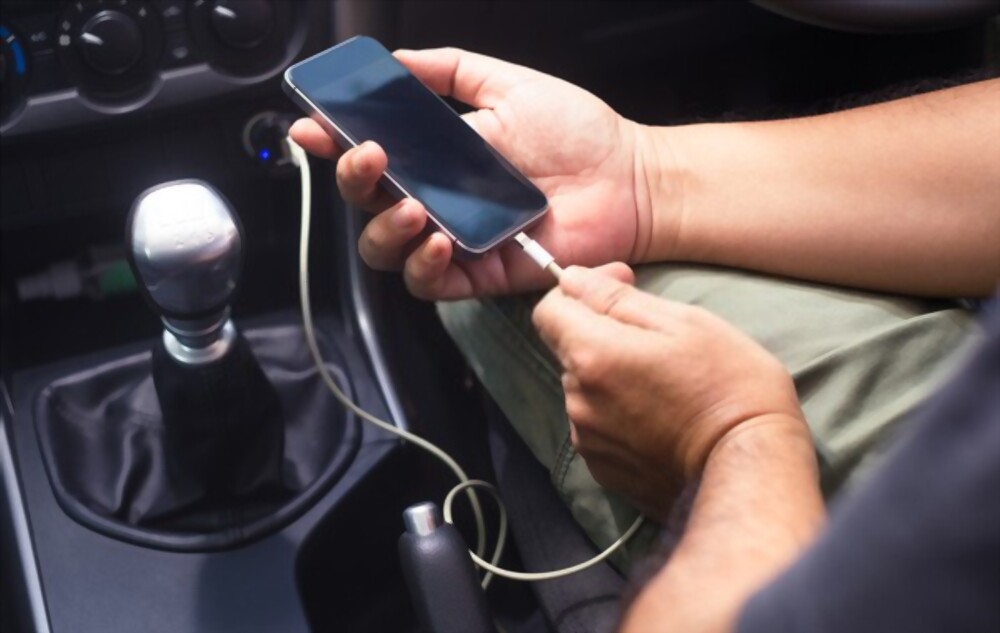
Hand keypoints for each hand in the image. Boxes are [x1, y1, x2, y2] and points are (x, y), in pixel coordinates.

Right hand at [290, 47, 663, 299]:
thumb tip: (394, 61)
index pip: (369, 152)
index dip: (334, 141)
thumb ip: (449, 71)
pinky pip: (428, 282)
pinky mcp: (477, 274)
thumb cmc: (576, 133)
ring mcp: (453, 238)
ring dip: (383, 228)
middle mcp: (435, 198)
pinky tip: (435, 238)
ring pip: (385, 249)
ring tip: (411, 206)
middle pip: (365, 203)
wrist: (627, 178)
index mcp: (435, 155)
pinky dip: (422, 264)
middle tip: (371, 156)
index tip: (314, 125)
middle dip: (352, 180)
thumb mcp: (507, 85)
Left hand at [532, 265, 805, 519]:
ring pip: (584, 389)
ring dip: (611, 376)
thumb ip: (616, 298)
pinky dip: (618, 413)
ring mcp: (588, 439)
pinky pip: (598, 425)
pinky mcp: (603, 469)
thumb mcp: (684, 322)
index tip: (620, 286)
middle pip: (570, 350)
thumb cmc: (729, 385)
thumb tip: (573, 280)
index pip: (548, 310)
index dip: (579, 289)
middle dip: (602, 334)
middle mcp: (577, 399)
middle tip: (658, 339)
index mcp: (591, 355)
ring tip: (665, 384)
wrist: (752, 467)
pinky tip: (660, 417)